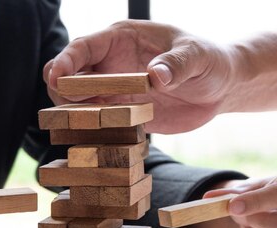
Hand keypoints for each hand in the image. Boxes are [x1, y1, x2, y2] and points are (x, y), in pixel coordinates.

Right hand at [44, 20, 237, 133]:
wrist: (220, 88)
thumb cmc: (209, 60)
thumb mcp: (197, 57)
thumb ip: (176, 64)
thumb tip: (155, 76)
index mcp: (121, 39)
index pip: (82, 47)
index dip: (65, 62)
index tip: (56, 79)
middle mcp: (110, 64)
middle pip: (68, 76)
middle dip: (63, 92)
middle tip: (78, 110)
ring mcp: (114, 90)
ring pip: (77, 102)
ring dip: (76, 115)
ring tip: (94, 125)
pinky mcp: (122, 114)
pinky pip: (97, 122)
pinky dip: (92, 131)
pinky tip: (102, 138)